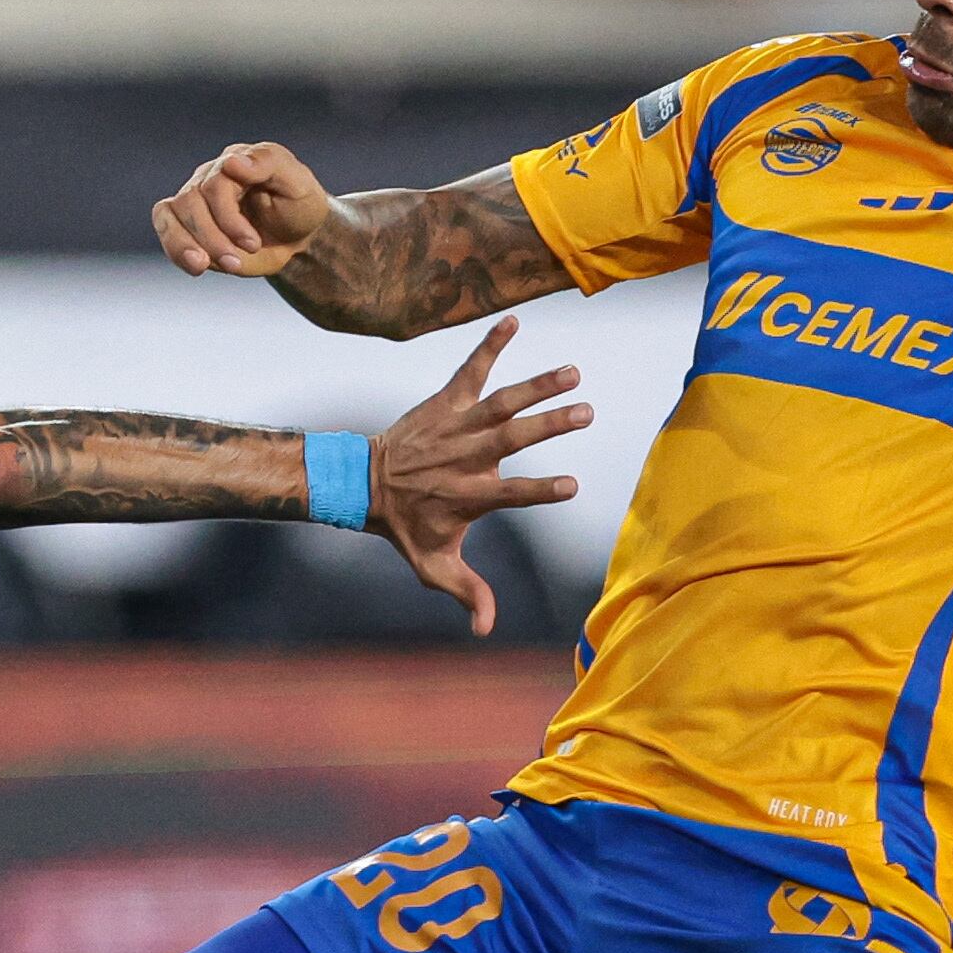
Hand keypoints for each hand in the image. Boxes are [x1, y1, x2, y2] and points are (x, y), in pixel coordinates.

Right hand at [153, 138, 341, 278]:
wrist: (298, 237)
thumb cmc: (299, 205)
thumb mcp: (297, 182)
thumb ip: (268, 163)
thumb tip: (231, 161)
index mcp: (236, 160)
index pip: (215, 183)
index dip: (227, 218)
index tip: (252, 244)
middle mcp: (210, 177)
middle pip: (189, 202)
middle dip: (211, 238)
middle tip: (235, 262)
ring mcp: (196, 200)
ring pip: (169, 215)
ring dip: (186, 245)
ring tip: (206, 266)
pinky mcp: (189, 225)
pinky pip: (166, 230)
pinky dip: (176, 250)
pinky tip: (196, 266)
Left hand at [369, 314, 588, 634]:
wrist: (364, 482)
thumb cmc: (408, 528)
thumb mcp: (434, 566)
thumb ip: (466, 594)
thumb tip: (486, 634)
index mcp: (471, 496)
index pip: (512, 495)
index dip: (540, 491)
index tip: (572, 485)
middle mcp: (466, 458)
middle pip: (512, 440)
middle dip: (548, 426)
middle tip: (587, 413)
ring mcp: (456, 426)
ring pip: (500, 402)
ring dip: (535, 385)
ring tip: (573, 371)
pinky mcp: (446, 400)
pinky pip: (471, 368)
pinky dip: (490, 343)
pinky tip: (515, 319)